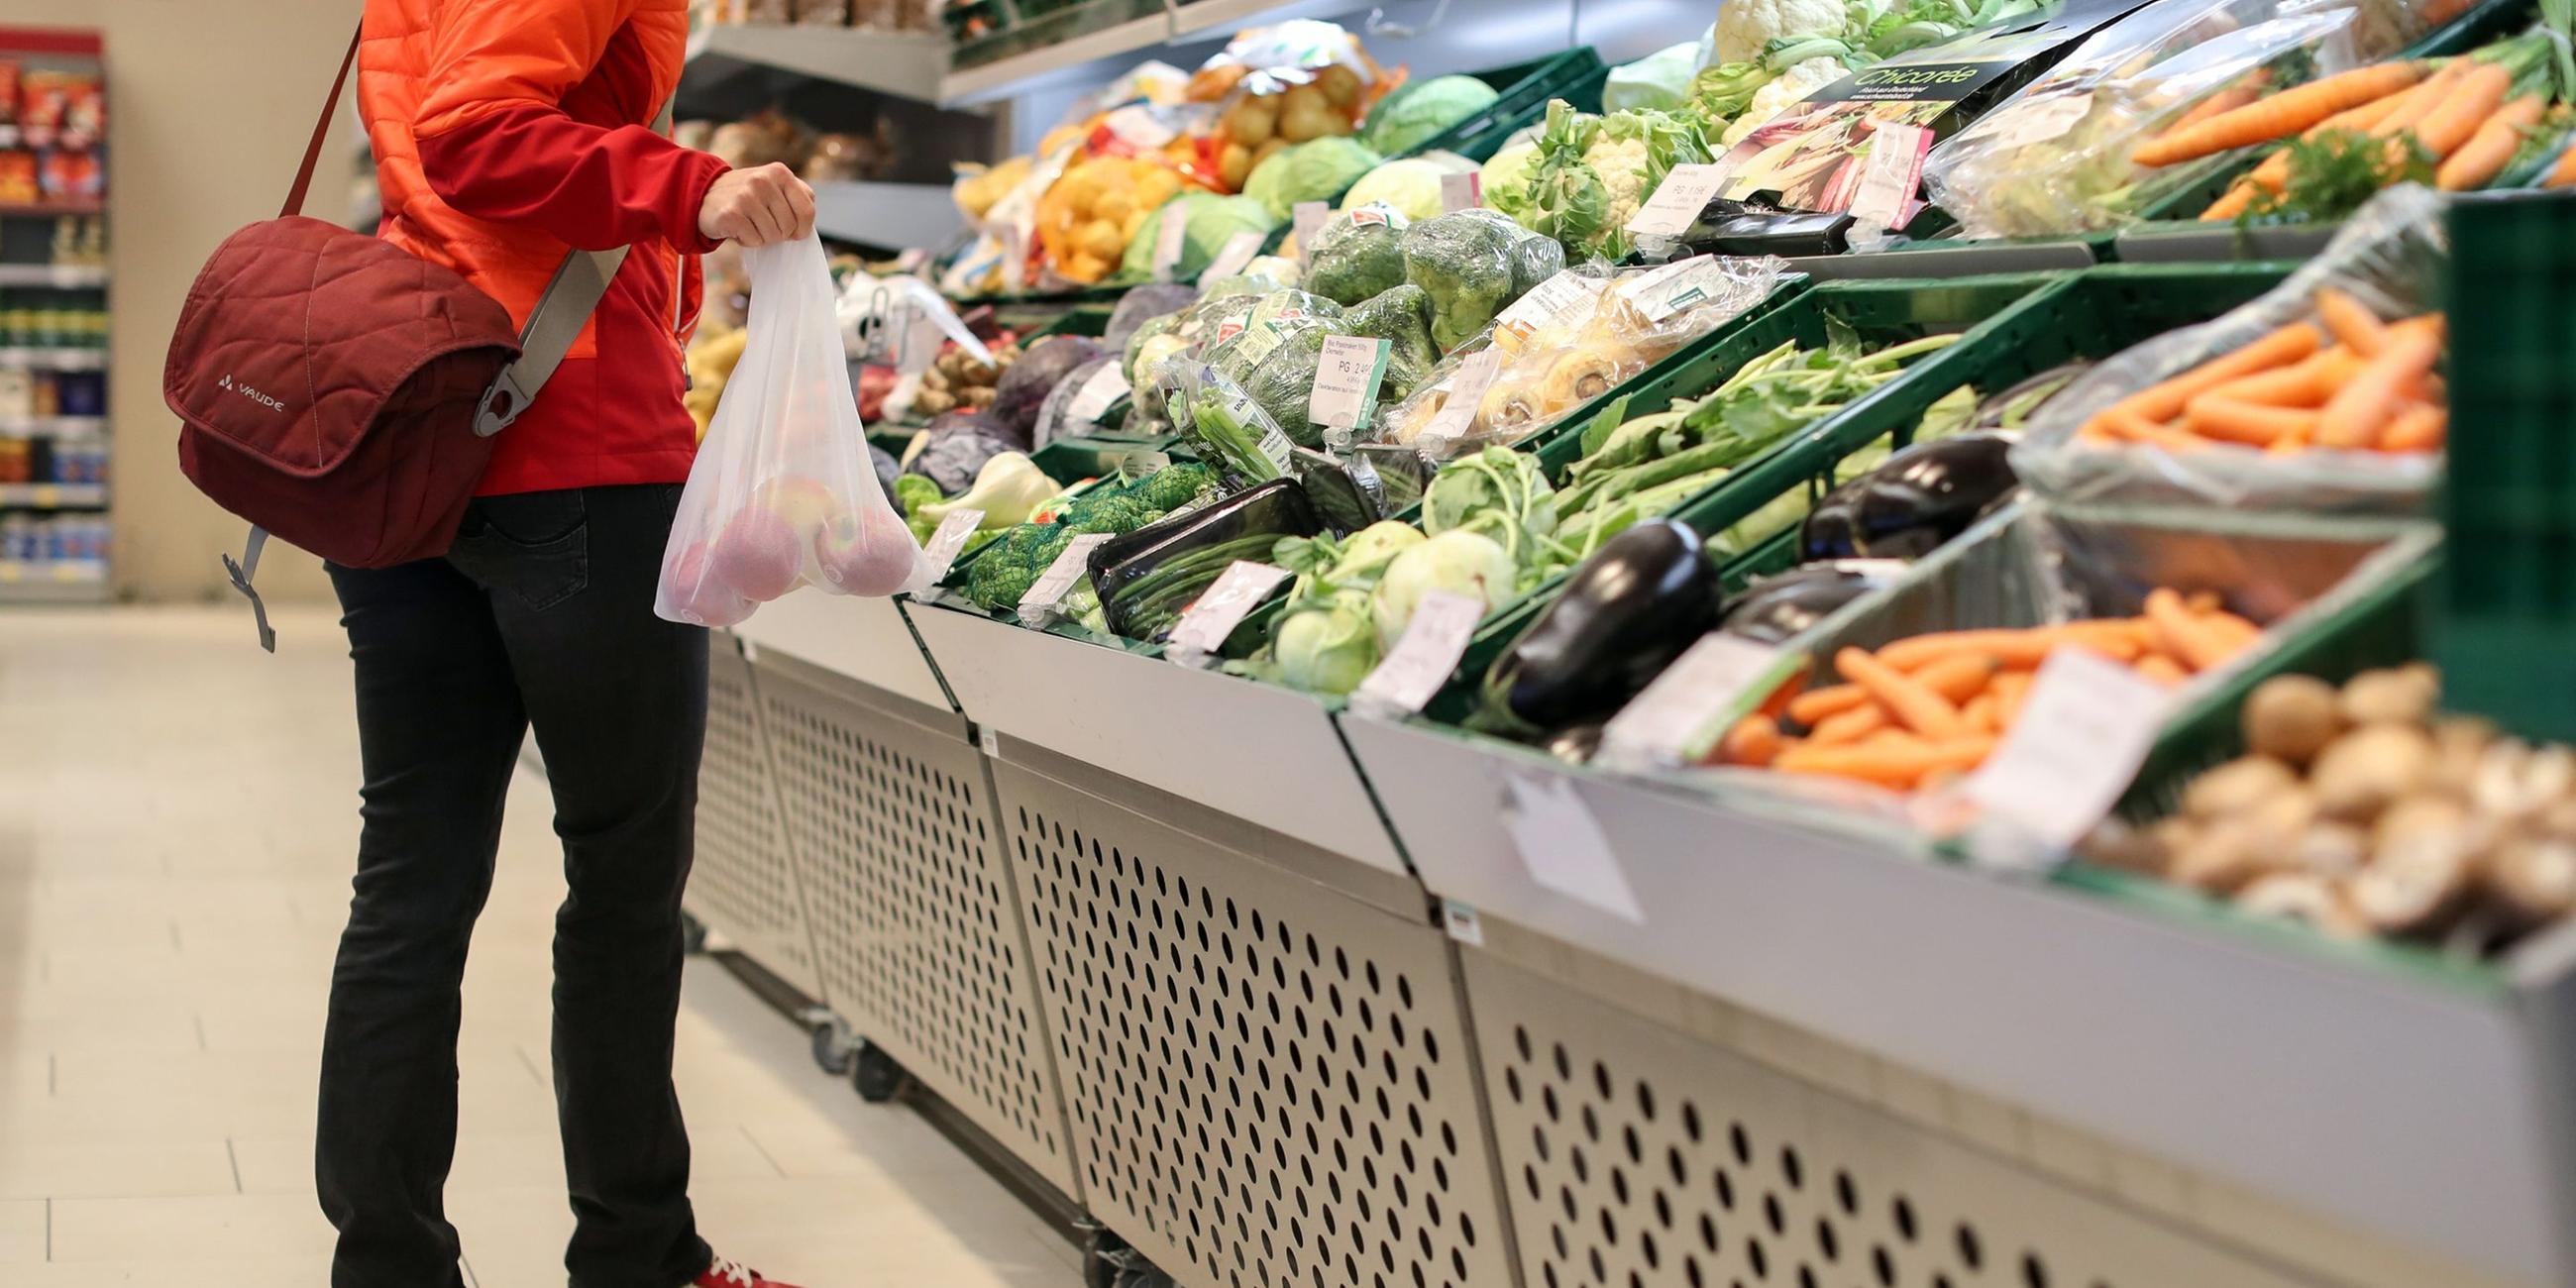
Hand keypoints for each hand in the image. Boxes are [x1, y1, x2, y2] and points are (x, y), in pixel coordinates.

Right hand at [698, 162, 815, 246]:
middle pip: (789, 227)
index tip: (793, 232)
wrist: (705, 196)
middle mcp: (763, 180)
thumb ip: (798, 196)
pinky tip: (738, 228)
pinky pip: (754, 241)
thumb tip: (808, 222)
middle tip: (762, 223)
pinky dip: (747, 241)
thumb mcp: (775, 186)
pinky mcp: (731, 213)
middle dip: (778, 233)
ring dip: (762, 237)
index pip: (807, 211)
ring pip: (772, 236)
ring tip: (749, 223)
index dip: (802, 229)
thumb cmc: (747, 196)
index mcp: (780, 172)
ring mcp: (746, 196)